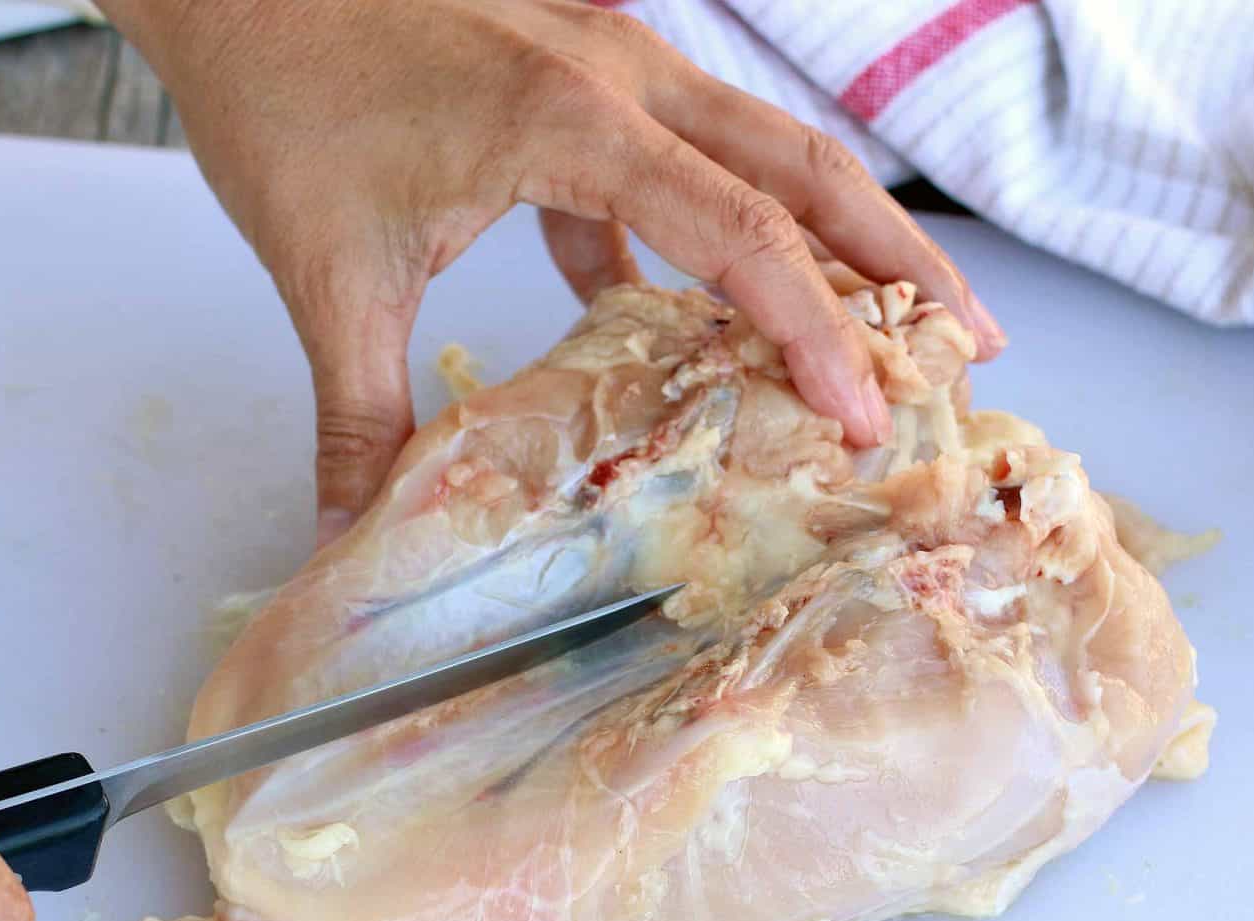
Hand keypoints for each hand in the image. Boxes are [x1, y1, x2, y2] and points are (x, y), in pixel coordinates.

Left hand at [100, 0, 1002, 542]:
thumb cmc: (281, 90)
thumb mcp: (327, 271)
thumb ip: (359, 412)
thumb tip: (354, 527)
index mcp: (572, 122)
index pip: (736, 233)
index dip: (812, 329)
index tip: (861, 415)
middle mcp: (617, 74)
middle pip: (803, 164)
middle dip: (899, 259)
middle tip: (973, 343)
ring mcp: (605, 59)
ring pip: (760, 146)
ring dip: (831, 232)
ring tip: (888, 318)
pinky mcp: (574, 68)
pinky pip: (679, 152)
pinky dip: (711, 226)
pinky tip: (691, 305)